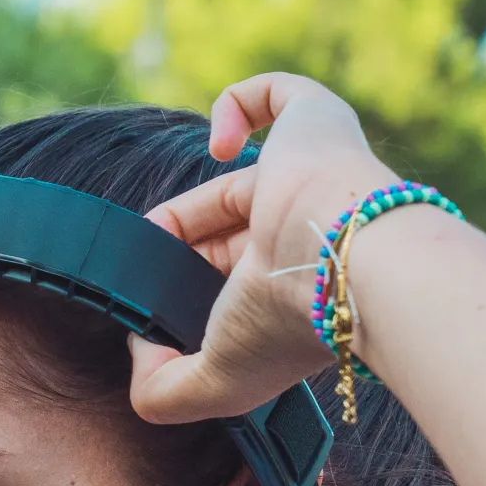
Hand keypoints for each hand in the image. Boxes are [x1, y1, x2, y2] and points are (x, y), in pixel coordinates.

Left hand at [131, 72, 401, 423]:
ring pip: (243, 178)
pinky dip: (234, 108)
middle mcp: (308, 235)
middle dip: (182, 250)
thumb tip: (138, 347)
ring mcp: (313, 176)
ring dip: (192, 205)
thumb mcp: (214, 385)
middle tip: (142, 268)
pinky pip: (272, 94)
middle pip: (231, 236)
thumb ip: (163, 392)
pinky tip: (216, 146)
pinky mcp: (314, 120)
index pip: (237, 283)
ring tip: (155, 230)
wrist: (347, 258)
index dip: (190, 289)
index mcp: (295, 291)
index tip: (154, 309)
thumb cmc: (286, 321)